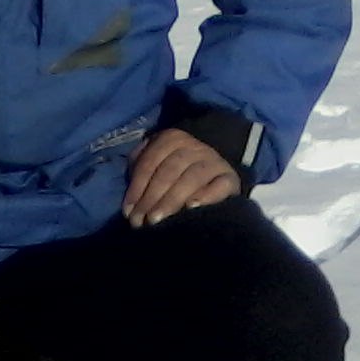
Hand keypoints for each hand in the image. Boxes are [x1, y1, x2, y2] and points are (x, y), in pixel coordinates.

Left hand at [122, 129, 240, 227]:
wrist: (214, 166)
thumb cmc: (176, 168)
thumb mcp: (156, 161)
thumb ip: (140, 168)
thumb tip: (131, 195)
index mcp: (171, 139)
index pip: (150, 163)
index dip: (137, 188)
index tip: (128, 212)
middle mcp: (193, 146)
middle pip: (169, 171)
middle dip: (152, 198)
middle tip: (142, 221)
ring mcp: (213, 160)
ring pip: (191, 178)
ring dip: (172, 200)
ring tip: (157, 219)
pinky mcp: (230, 177)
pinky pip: (220, 185)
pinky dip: (207, 195)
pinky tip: (192, 207)